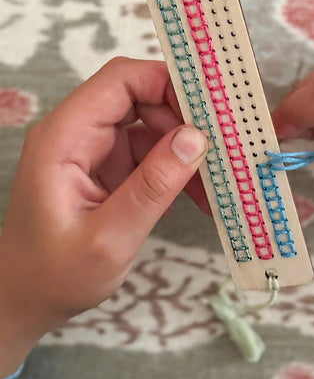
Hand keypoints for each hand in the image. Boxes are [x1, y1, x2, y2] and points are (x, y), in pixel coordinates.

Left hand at [0, 57, 207, 376]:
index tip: (210, 109)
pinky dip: (177, 168)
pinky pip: (152, 151)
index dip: (168, 82)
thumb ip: (152, 186)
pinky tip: (195, 194)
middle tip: (220, 149)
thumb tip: (195, 139)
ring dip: (186, 149)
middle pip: (142, 96)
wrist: (28, 298)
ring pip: (153, 124)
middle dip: (185, 120)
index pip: (121, 80)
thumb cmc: (55, 275)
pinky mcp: (110, 166)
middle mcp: (80, 132)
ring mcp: (96, 148)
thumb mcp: (109, 238)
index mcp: (66, 137)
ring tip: (212, 183)